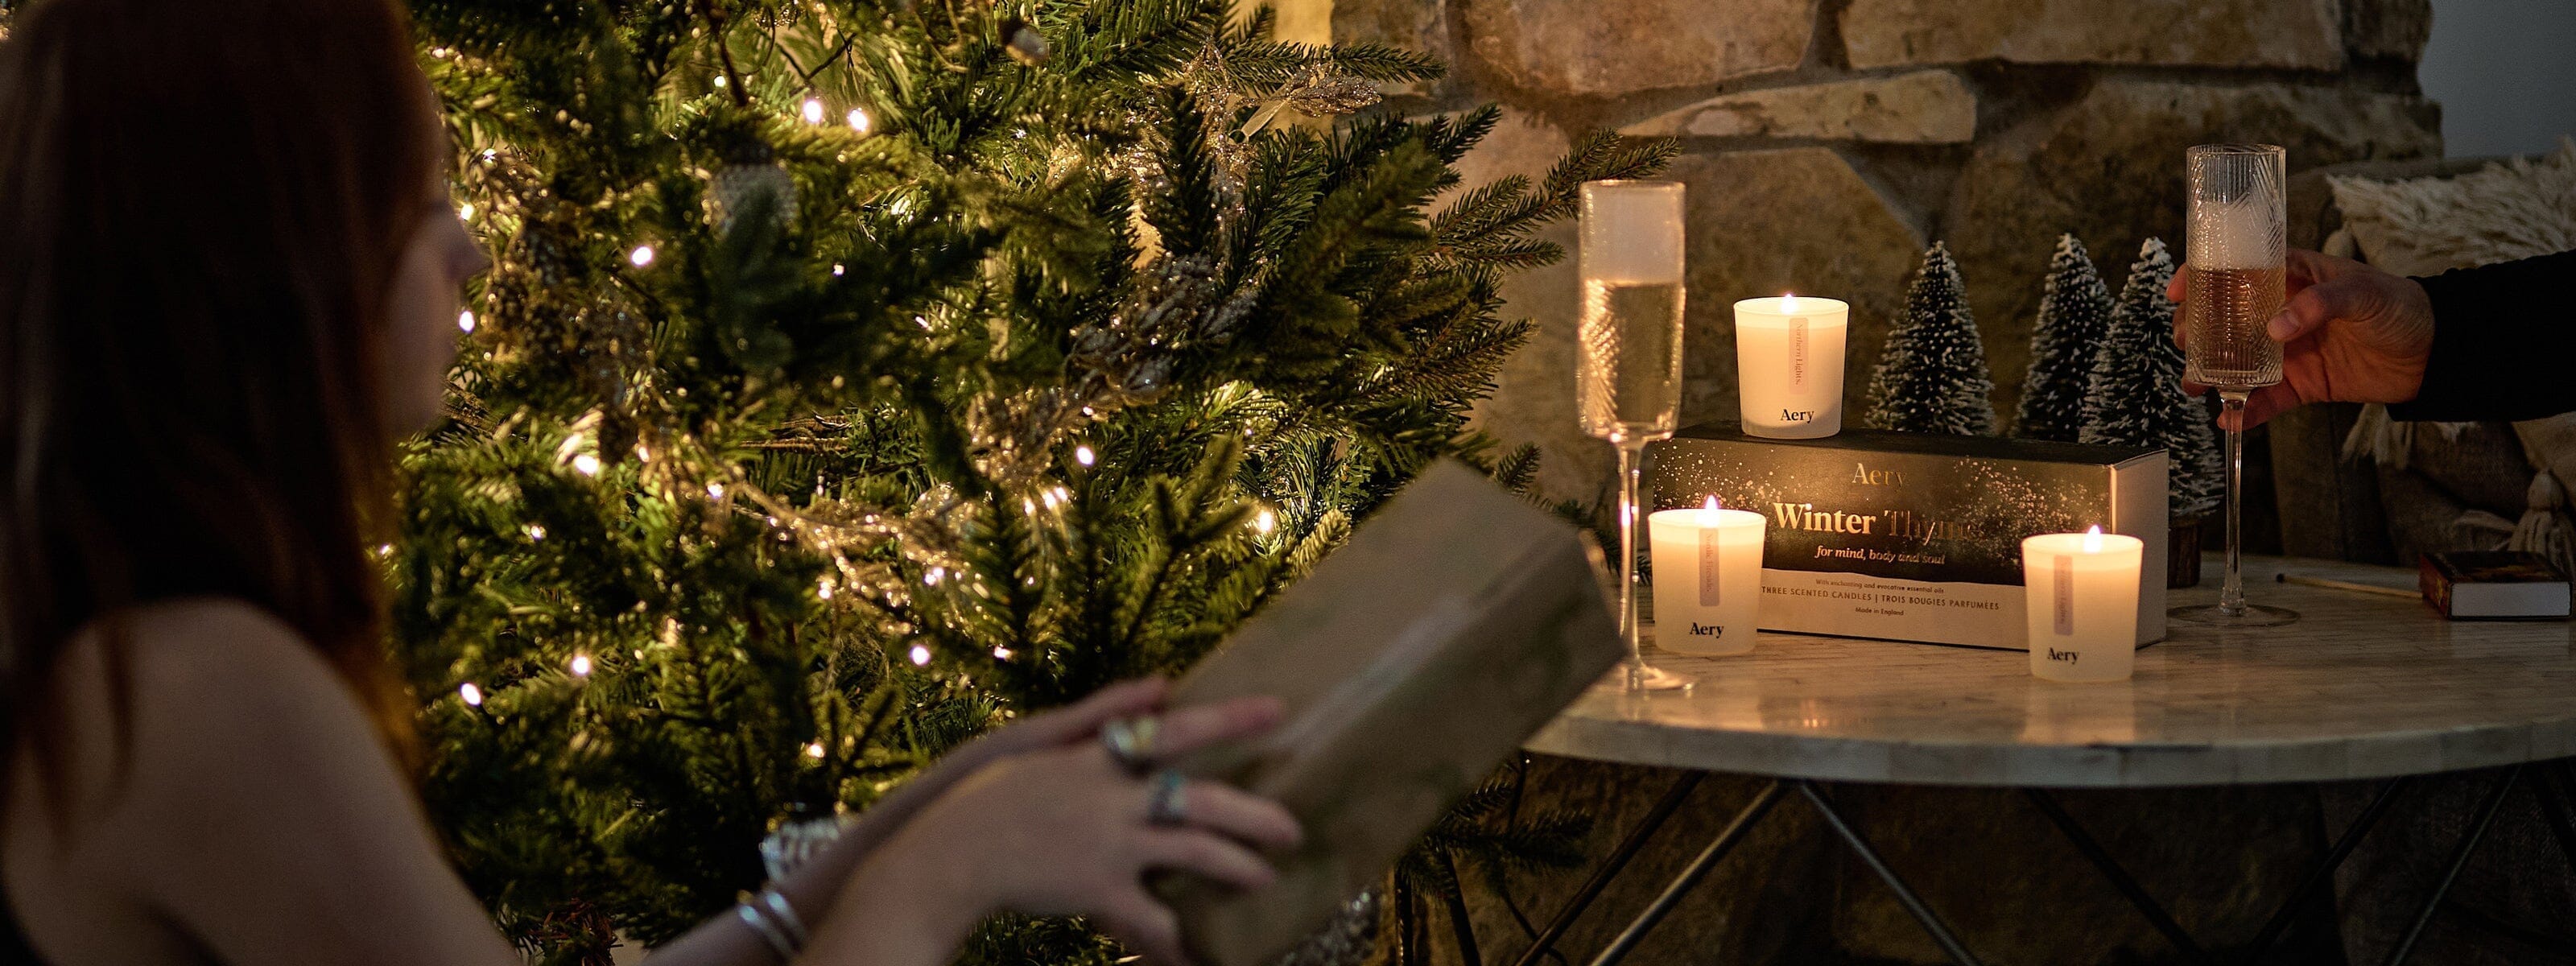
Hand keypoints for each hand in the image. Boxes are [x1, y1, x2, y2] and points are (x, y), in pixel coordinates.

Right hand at [829, 696, 1300, 965]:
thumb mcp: (1038, 741)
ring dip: (1235, 866)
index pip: (1176, 729)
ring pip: (1192, 851)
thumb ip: (1102, 715)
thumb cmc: (985, 795)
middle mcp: (1112, 796)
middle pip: (1201, 798)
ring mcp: (1108, 842)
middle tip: (1293, 826)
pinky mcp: (1096, 886)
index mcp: (1099, 757)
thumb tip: (1159, 685)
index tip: (1277, 712)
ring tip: (1266, 878)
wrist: (949, 852)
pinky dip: (1173, 938)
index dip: (1230, 720)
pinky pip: (1150, 917)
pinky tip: (1192, 954)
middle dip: (1254, 813)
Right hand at [2170, 249, 2434, 429]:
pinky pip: (2264, 400)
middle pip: (2221, 319)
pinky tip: (2229, 418)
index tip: (2178, 291)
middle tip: (2185, 344)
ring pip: (2233, 361)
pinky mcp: (2299, 384)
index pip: (2234, 270)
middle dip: (2194, 331)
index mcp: (2288, 277)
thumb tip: (2274, 328)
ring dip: (2208, 373)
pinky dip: (2245, 411)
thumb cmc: (2399, 306)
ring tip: (2194, 385)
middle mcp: (2277, 313)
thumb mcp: (2362, 292)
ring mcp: (2284, 351)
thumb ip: (2317, 303)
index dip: (2200, 277)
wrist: (2434, 352)